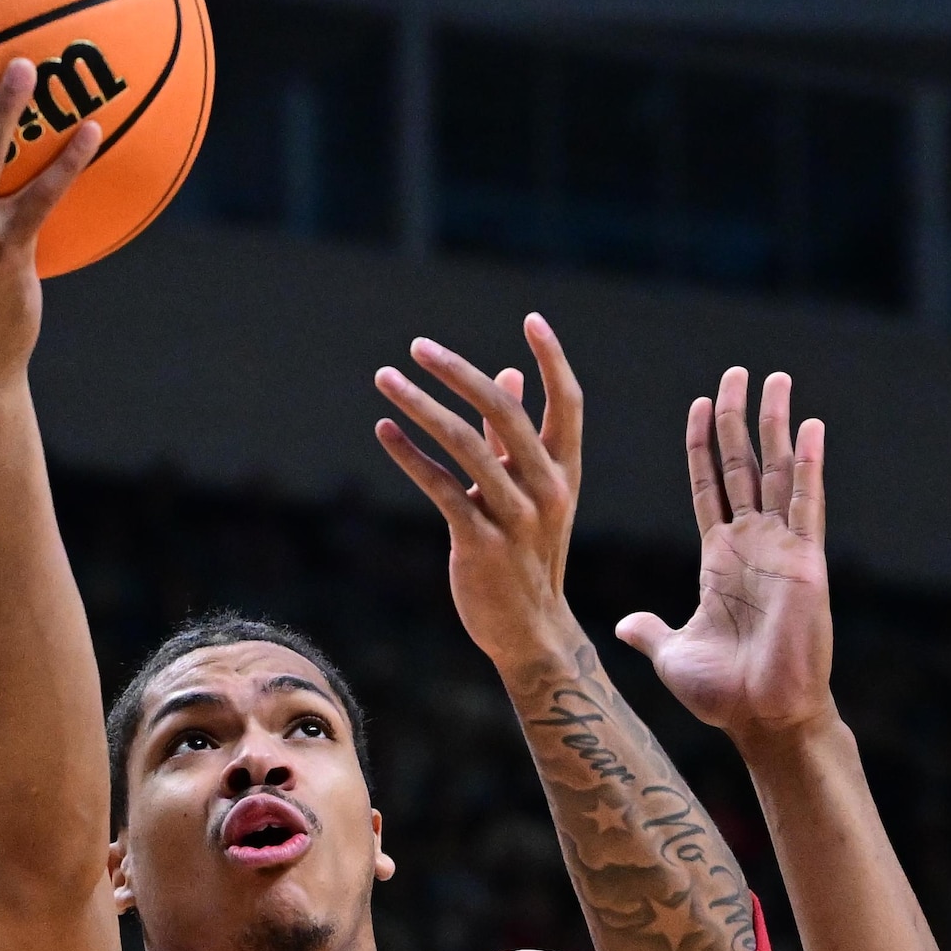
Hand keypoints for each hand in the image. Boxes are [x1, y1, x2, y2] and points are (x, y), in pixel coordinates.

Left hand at [374, 315, 592, 660]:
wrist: (530, 631)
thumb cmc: (528, 555)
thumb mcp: (532, 493)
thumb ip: (514, 436)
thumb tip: (507, 375)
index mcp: (564, 471)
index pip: (567, 403)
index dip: (553, 360)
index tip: (533, 319)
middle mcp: (547, 488)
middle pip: (505, 412)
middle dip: (459, 373)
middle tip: (419, 346)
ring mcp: (516, 517)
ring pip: (464, 444)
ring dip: (420, 406)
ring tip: (385, 378)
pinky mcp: (480, 543)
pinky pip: (441, 487)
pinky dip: (409, 455)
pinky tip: (384, 431)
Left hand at [614, 367, 835, 752]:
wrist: (764, 719)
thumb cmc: (723, 695)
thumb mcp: (672, 653)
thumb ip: (650, 631)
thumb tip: (623, 624)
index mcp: (720, 561)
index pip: (709, 487)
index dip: (703, 446)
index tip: (700, 404)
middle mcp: (752, 546)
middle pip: (743, 466)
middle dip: (738, 418)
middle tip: (737, 373)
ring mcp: (782, 550)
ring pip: (777, 472)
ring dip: (776, 425)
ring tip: (776, 379)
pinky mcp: (807, 562)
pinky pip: (808, 504)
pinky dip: (810, 464)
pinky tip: (811, 427)